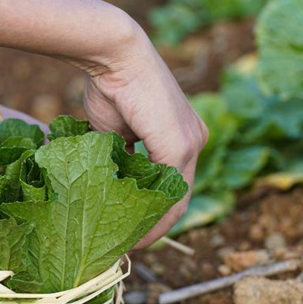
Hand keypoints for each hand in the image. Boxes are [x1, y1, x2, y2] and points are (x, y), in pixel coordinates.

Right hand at [80, 23, 207, 247]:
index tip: (128, 233)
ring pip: (176, 201)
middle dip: (152, 227)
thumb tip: (107, 185)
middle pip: (177, 198)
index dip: (152, 215)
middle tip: (127, 246)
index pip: (172, 186)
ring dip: (152, 227)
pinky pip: (170, 195)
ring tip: (127, 245)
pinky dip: (152, 218)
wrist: (114, 57)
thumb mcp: (116, 132)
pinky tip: (134, 234)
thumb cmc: (110, 87)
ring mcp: (192, 143)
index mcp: (181, 136)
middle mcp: (195, 140)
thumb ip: (121, 157)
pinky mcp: (181, 146)